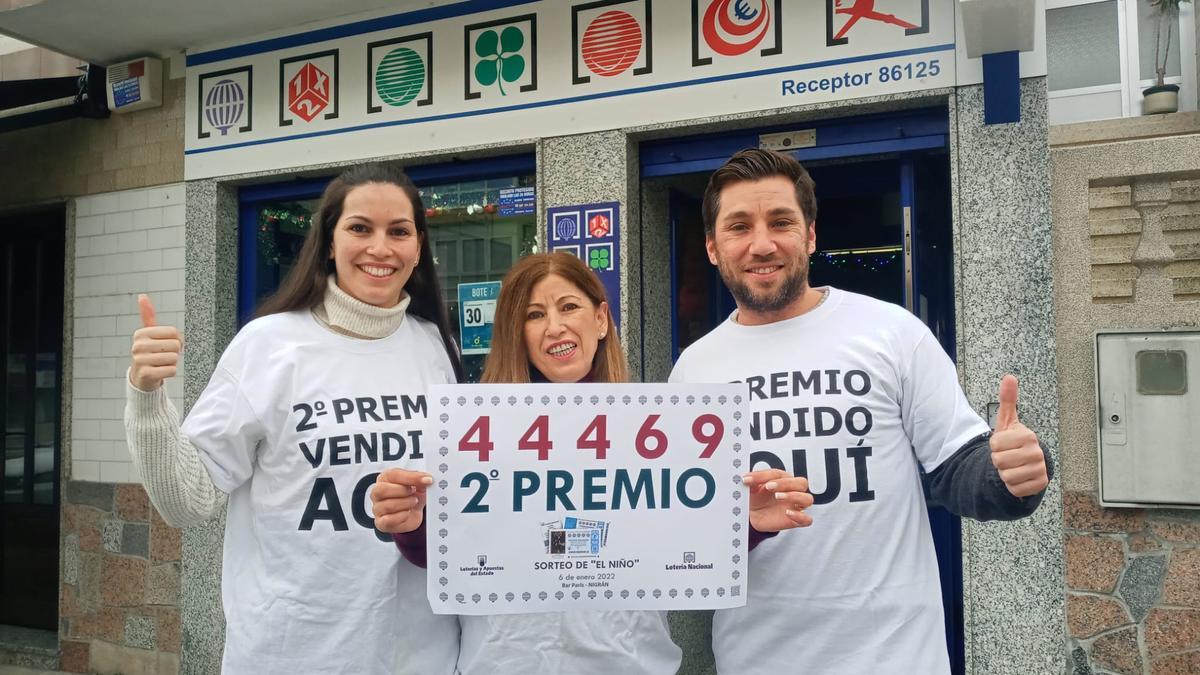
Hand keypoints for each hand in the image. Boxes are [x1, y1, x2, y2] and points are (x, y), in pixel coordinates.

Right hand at [129, 294, 182, 390]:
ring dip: (172, 362)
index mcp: (141, 333)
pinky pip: (171, 370)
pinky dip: (170, 372)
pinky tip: (160, 371)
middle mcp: (138, 345)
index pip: (174, 332)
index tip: (167, 344)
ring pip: (174, 358)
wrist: (141, 376)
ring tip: (160, 363)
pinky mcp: (146, 374)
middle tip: (163, 355)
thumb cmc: (149, 352)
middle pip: (175, 345)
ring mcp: (140, 360)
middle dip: (174, 352)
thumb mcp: (148, 333)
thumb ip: (147, 315)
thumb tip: (142, 296)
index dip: (177, 339)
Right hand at [371, 469, 432, 533]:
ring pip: (387, 505)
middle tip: (415, 492)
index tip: (426, 480)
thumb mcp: (417, 484)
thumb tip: (426, 478)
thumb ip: (419, 479)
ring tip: (414, 502)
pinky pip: (388, 520)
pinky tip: (408, 513)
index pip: (393, 475)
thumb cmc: (411, 495)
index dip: (411, 477)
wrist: (413, 512)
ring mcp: (377, 509)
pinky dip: (401, 516)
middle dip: (403, 491)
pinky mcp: (381, 523)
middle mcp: (377, 493)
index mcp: (385, 478)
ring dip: (405, 503)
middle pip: (383, 490)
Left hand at [743, 469, 813, 531]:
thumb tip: (746, 477)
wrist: (753, 516)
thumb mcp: (751, 488)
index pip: (780, 474)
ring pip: (807, 499)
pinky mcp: (796, 520)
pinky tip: (788, 513)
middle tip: (769, 486)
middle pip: (801, 483)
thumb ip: (751, 481)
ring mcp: (795, 506)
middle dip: (785, 483)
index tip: (751, 479)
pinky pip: (807, 519)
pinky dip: (800, 516)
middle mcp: (793, 491)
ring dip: (794, 496)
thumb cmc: (757, 499)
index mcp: (783, 479)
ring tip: (778, 496)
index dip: (765, 475)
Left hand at [990, 375, 1047, 497]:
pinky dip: (1012, 486)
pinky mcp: (1039, 485)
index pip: (995, 445)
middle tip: (1008, 456)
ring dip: (1004, 473)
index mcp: (1027, 436)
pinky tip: (1019, 477)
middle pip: (999, 461)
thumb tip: (1009, 377)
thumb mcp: (1008, 421)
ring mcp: (1040, 469)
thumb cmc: (1014, 441)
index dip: (995, 445)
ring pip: (1006, 476)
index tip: (1004, 444)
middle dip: (998, 460)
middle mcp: (1037, 452)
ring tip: (1013, 466)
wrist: (1027, 463)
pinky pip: (1015, 489)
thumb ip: (1008, 400)